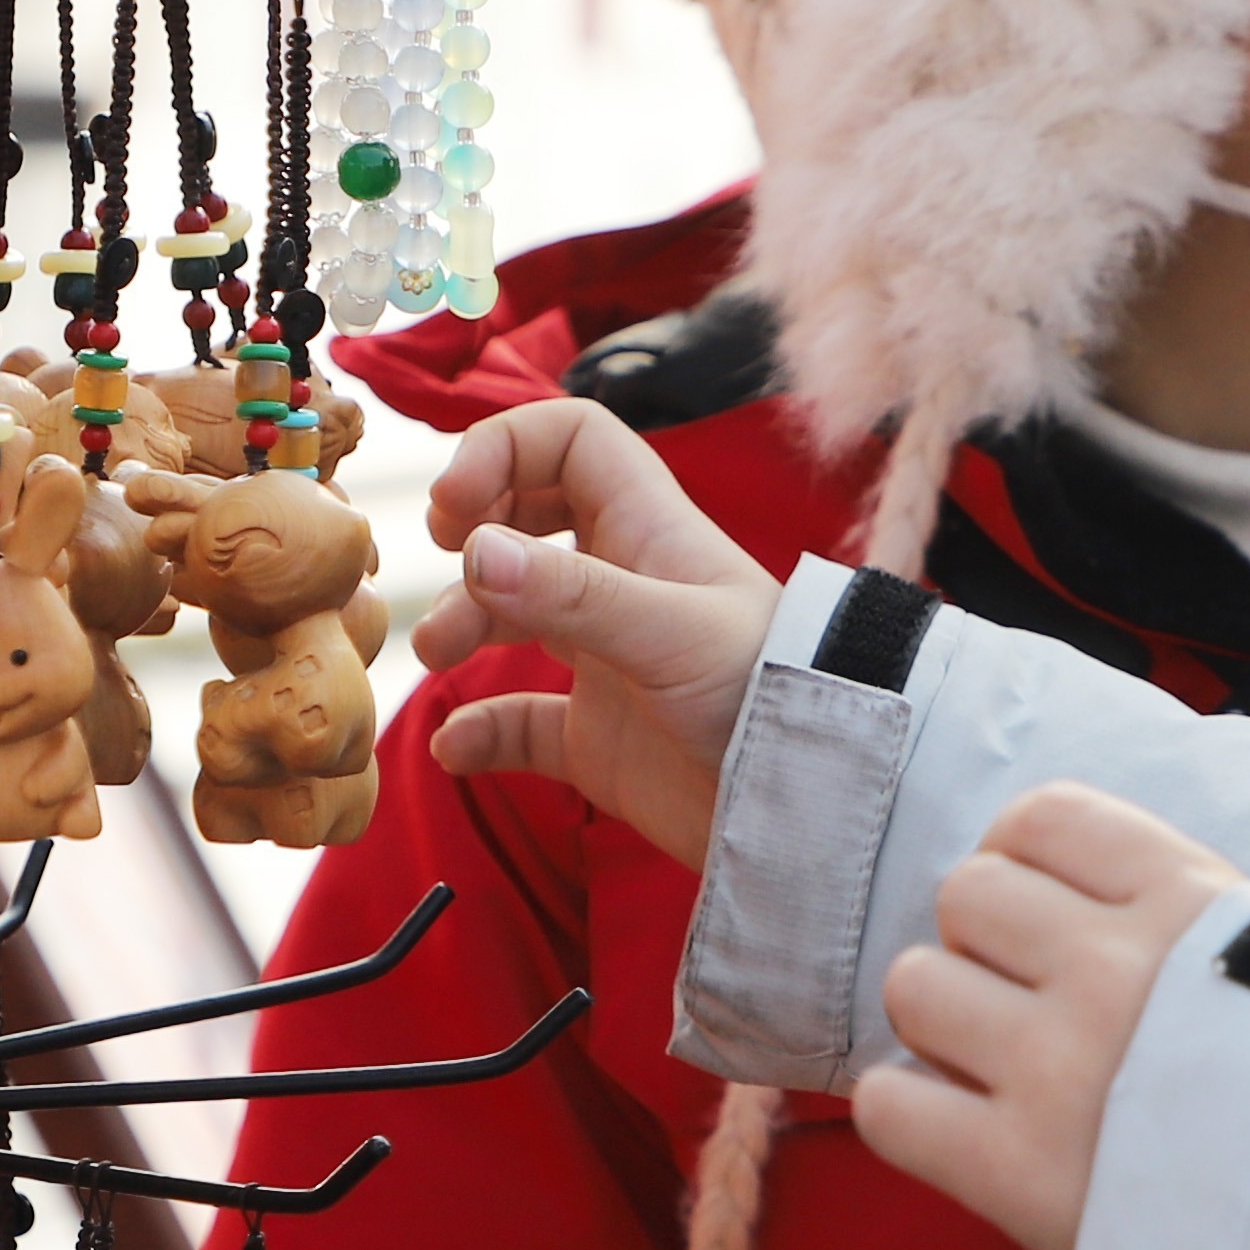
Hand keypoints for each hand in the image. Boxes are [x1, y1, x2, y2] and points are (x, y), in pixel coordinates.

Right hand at [414, 399, 784, 868]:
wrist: (809, 807)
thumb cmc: (765, 695)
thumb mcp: (669, 631)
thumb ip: (571, 593)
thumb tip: (474, 553)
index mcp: (648, 531)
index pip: (571, 441)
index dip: (506, 448)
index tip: (457, 504)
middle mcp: (623, 586)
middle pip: (526, 521)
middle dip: (475, 536)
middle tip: (449, 561)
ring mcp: (607, 662)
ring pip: (511, 617)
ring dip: (462, 624)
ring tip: (440, 656)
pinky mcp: (598, 739)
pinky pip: (519, 724)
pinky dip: (480, 732)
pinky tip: (457, 748)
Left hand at [857, 787, 1249, 1249]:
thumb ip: (1201, 924)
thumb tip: (1110, 909)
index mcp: (1188, 903)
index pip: (1044, 817)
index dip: (1026, 865)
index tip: (1050, 917)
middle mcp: (1111, 969)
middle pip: (965, 895)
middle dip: (985, 948)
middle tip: (1031, 1009)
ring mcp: (1057, 1070)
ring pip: (912, 985)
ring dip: (943, 1024)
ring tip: (1000, 1072)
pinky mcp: (1017, 1173)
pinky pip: (889, 1104)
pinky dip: (912, 1115)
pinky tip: (966, 1135)